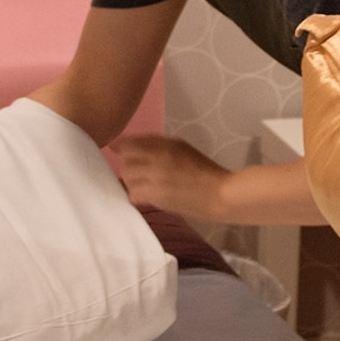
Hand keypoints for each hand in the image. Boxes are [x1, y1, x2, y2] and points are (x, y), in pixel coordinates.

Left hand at [109, 134, 232, 221]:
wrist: (221, 195)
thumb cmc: (204, 171)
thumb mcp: (181, 148)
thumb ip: (152, 144)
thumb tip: (118, 145)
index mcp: (165, 144)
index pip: (128, 143)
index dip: (122, 149)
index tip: (125, 154)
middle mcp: (158, 158)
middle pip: (126, 161)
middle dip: (129, 166)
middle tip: (143, 173)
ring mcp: (156, 178)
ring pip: (127, 178)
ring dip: (133, 182)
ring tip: (147, 185)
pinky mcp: (157, 197)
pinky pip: (134, 194)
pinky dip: (137, 196)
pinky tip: (148, 197)